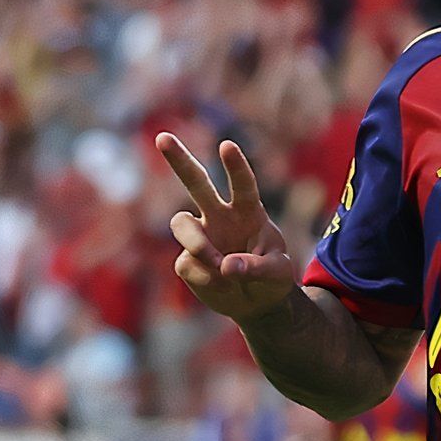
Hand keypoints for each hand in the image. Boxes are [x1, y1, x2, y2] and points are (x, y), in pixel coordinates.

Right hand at [158, 134, 300, 321]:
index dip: (235, 166)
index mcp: (248, 211)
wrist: (257, 302)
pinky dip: (205, 278)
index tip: (226, 145)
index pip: (242, 185)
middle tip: (162, 137)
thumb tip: (226, 266)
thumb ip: (257, 267)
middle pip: (197, 182)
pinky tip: (221, 285)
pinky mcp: (187, 261)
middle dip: (179, 160)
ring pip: (180, 222)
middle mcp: (220, 216)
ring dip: (197, 242)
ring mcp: (201, 236)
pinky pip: (187, 263)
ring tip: (218, 266)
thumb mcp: (278, 274)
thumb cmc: (272, 278)